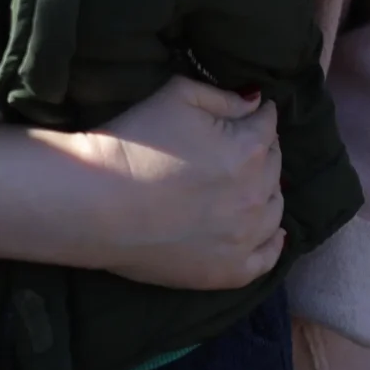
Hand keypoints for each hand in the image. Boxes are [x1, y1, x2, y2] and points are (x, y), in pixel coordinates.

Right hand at [71, 78, 286, 289]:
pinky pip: (267, 259)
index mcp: (248, 149)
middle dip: (261, 151)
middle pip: (274, 165)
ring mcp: (244, 238)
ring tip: (247, 185)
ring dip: (266, 192)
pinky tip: (270, 233)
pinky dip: (272, 243)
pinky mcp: (227, 272)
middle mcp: (255, 195)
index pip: (268, 124)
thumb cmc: (134, 142)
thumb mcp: (178, 96)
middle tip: (237, 147)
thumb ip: (223, 98)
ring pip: (274, 209)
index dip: (256, 115)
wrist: (95, 203)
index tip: (246, 115)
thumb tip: (255, 103)